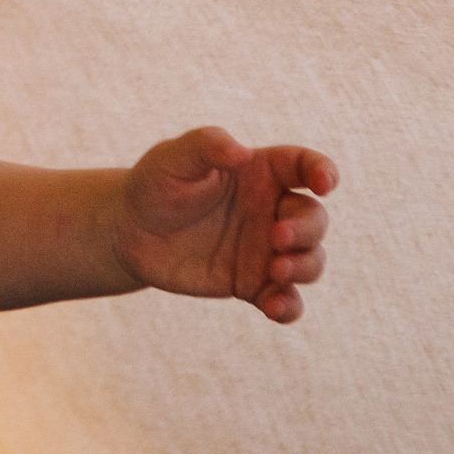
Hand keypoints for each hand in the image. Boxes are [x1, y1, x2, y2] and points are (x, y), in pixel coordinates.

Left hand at [115, 128, 336, 322]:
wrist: (129, 231)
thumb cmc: (155, 185)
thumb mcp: (172, 158)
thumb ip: (206, 146)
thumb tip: (242, 153)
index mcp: (260, 172)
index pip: (304, 165)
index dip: (323, 171)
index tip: (324, 184)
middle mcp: (272, 210)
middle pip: (314, 218)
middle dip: (307, 229)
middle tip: (277, 236)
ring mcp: (266, 249)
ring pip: (311, 260)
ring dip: (304, 266)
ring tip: (276, 270)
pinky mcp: (253, 283)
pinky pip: (285, 299)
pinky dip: (289, 306)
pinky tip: (273, 308)